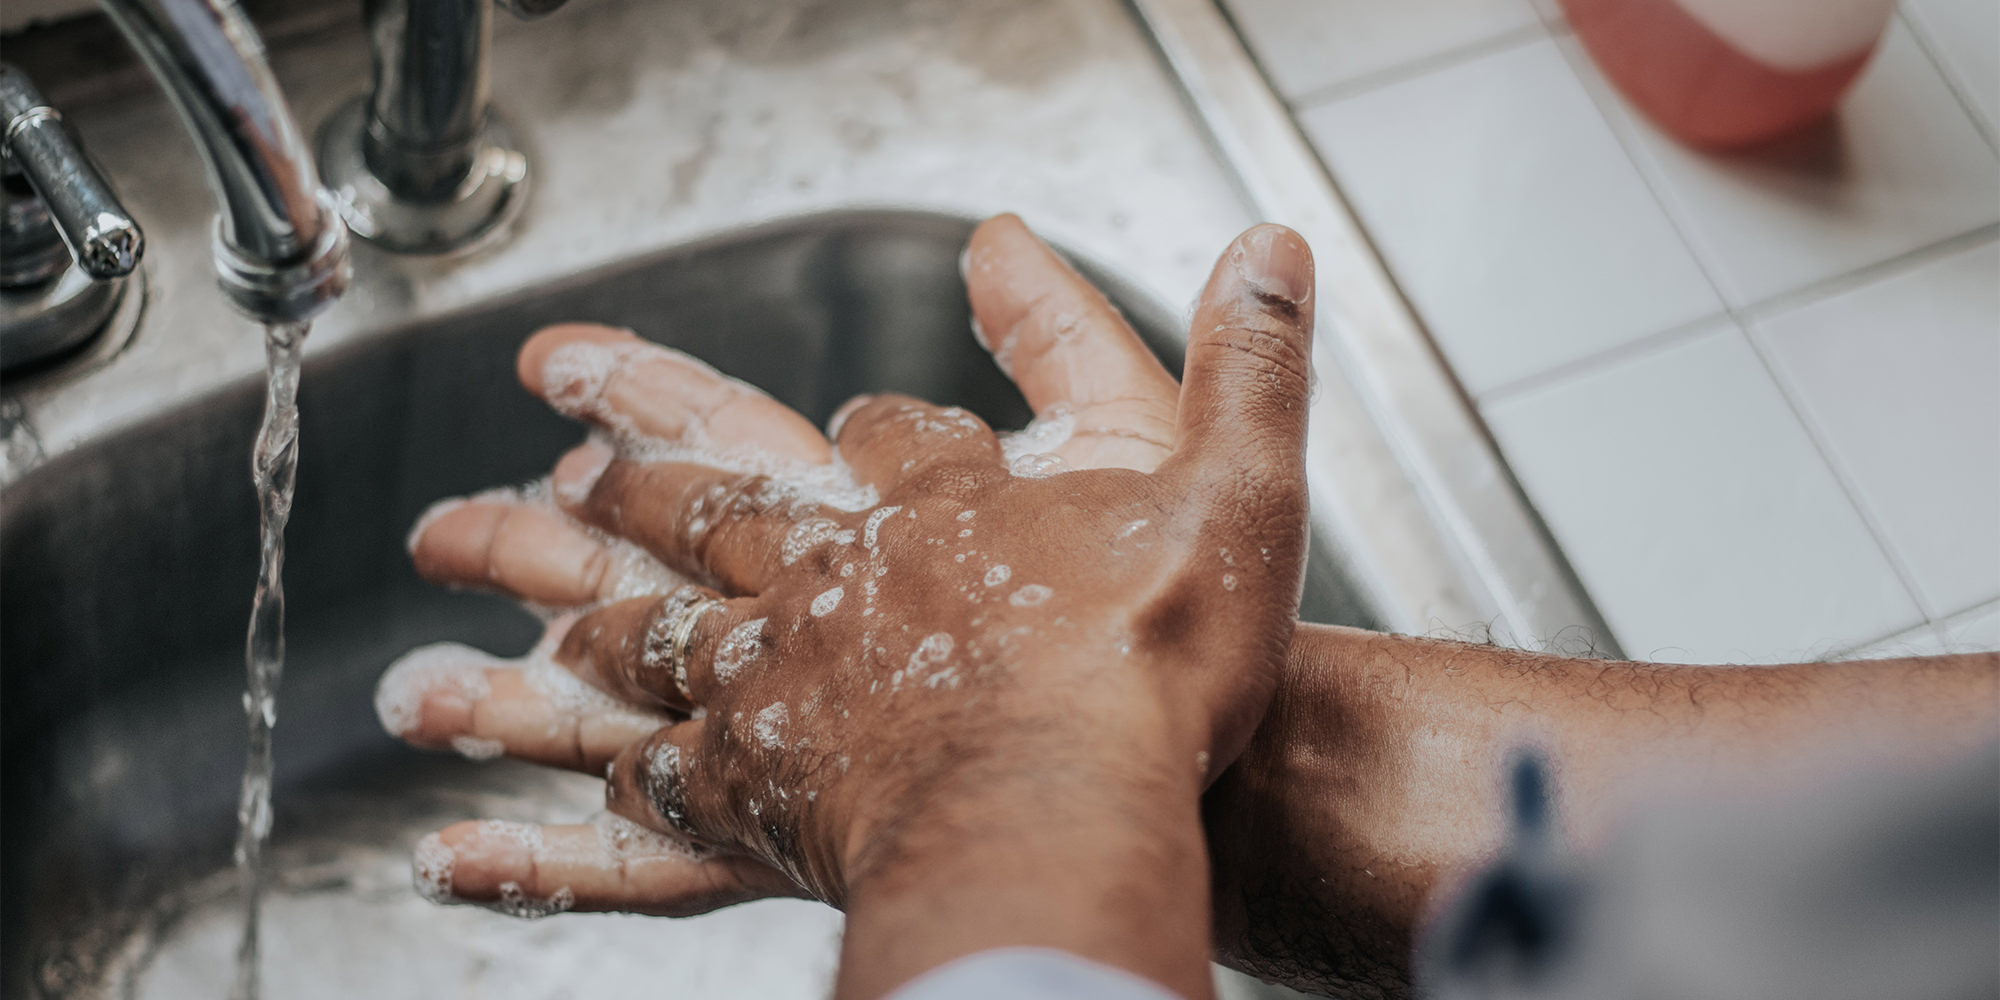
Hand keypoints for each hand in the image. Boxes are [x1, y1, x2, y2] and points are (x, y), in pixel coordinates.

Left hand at [379, 215, 1316, 992]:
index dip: (866, 419)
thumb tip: (1269, 248)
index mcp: (935, 505)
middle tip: (529, 453)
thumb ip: (1245, 364)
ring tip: (447, 613)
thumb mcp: (1234, 486)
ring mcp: (779, 683)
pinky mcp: (758, 794)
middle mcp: (834, 579)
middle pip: (702, 507)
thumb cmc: (1149, 666)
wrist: (1069, 807)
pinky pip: (644, 792)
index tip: (856, 418)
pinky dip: (582, 799)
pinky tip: (529, 812)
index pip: (877, 432)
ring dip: (542, 611)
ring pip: (635, 631)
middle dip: (616, 476)